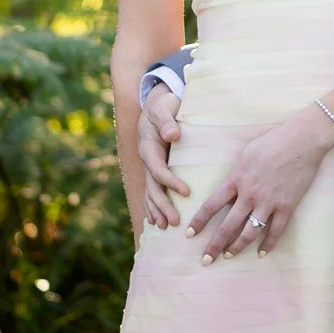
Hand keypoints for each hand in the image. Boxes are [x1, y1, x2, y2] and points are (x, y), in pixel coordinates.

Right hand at [138, 91, 187, 229]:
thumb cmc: (164, 106)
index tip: (186, 193)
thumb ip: (167, 121)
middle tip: (175, 222)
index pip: (159, 170)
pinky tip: (155, 221)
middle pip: (153, 188)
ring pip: (150, 193)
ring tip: (164, 227)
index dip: (171, 182)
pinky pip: (151, 191)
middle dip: (162, 206)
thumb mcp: (164, 108)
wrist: (156, 105)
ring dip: (156, 210)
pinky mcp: (154, 170)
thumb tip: (172, 134)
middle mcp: (147, 161)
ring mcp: (149, 167)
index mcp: (149, 148)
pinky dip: (152, 206)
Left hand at [186, 109, 330, 260]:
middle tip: (206, 260)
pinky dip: (269, 244)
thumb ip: (235, 175)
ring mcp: (269, 203)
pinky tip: (262, 253)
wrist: (302, 141)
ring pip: (250, 233)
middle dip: (215, 245)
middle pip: (228, 226)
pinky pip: (276, 231)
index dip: (199, 221)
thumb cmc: (272, 142)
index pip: (211, 205)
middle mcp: (249, 195)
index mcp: (236, 180)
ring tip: (229, 256)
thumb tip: (229, 191)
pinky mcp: (287, 206)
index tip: (190, 234)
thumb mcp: (245, 154)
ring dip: (237, 247)